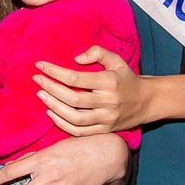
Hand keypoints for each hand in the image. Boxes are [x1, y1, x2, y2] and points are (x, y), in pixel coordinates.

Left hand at [33, 45, 147, 135]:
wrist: (147, 101)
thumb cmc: (126, 78)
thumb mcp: (117, 60)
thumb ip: (97, 52)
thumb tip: (75, 59)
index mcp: (109, 82)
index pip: (76, 78)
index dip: (55, 72)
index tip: (40, 66)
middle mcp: (108, 102)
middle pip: (72, 98)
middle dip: (50, 88)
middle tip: (37, 80)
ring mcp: (106, 119)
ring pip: (73, 118)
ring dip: (53, 107)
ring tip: (41, 95)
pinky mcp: (104, 131)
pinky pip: (78, 132)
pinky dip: (62, 124)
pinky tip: (51, 113)